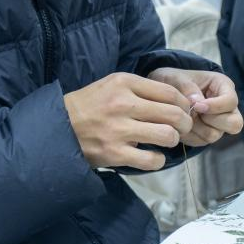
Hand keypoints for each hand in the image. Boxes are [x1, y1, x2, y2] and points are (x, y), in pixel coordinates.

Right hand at [64, 72, 193, 170]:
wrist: (57, 126)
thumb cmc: (89, 105)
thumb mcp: (112, 85)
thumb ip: (142, 89)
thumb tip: (178, 100)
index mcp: (124, 83)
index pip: (170, 92)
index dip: (185, 104)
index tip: (185, 111)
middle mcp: (122, 104)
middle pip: (174, 114)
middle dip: (185, 123)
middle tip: (183, 128)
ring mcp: (119, 129)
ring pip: (167, 135)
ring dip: (173, 140)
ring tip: (167, 140)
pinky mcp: (115, 153)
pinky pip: (152, 160)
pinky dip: (157, 160)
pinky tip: (152, 156)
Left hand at [147, 67, 243, 146]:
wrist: (165, 92)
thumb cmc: (174, 80)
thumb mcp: (177, 77)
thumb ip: (187, 87)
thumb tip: (197, 102)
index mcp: (224, 86)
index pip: (231, 101)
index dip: (216, 106)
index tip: (197, 105)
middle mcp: (226, 107)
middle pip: (235, 124)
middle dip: (213, 121)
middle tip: (196, 113)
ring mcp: (219, 123)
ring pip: (215, 135)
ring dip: (196, 128)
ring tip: (184, 117)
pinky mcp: (207, 134)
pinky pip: (201, 141)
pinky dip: (189, 135)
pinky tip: (181, 124)